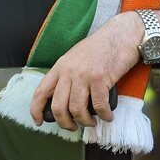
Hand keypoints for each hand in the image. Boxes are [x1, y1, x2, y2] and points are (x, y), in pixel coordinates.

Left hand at [29, 12, 141, 130]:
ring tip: (92, 122)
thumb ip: (68, 74)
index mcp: (61, 66)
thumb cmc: (103, 45)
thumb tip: (66, 97)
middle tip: (73, 127)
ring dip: (85, 121)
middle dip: (65, 123)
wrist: (122, 33)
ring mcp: (84, 75)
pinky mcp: (101, 78)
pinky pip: (99, 105)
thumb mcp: (77, 56)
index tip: (39, 121)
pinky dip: (104, 115)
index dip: (36, 111)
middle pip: (58, 107)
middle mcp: (69, 71)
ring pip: (77, 109)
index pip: (40, 92)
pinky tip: (108, 116)